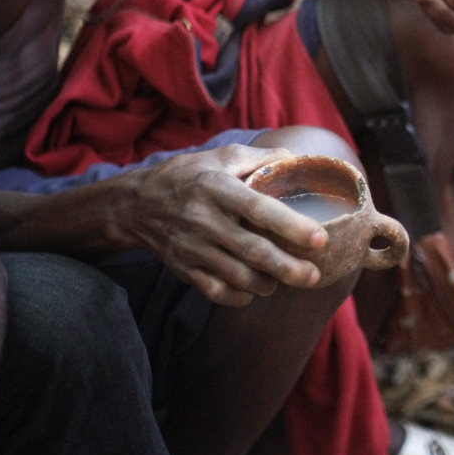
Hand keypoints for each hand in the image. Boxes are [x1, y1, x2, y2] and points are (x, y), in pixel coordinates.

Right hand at [106, 144, 326, 305]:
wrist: (133, 205)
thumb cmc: (186, 176)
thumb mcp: (218, 157)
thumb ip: (258, 158)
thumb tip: (296, 159)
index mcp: (217, 188)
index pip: (259, 209)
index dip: (292, 226)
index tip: (320, 238)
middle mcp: (204, 220)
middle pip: (253, 252)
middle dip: (288, 268)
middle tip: (314, 276)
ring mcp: (192, 248)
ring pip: (238, 277)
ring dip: (268, 284)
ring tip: (287, 279)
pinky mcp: (184, 269)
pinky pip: (217, 292)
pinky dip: (240, 297)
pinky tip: (255, 290)